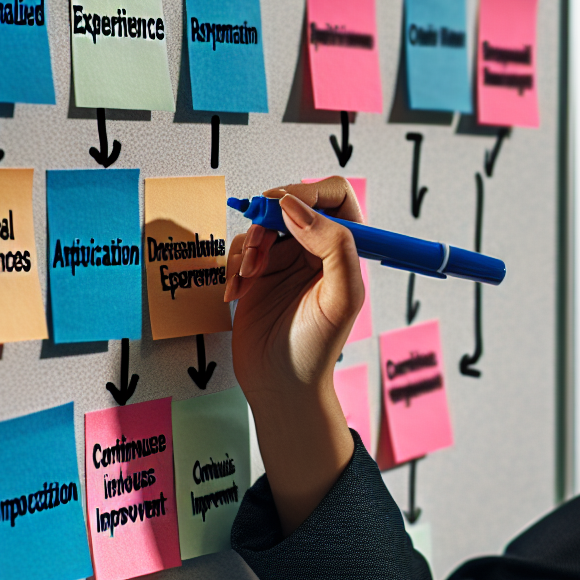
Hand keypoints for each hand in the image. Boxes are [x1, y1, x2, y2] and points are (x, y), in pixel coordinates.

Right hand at [225, 179, 363, 531]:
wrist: (279, 386)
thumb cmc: (316, 350)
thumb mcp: (340, 298)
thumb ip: (334, 246)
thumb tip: (298, 207)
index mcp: (345, 250)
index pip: (335, 195)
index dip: (310, 192)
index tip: (286, 209)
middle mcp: (317, 250)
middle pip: (293, 201)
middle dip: (271, 215)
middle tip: (260, 242)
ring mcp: (285, 260)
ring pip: (263, 222)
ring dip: (250, 243)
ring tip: (250, 275)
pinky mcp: (258, 273)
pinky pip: (241, 247)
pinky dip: (233, 264)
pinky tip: (236, 291)